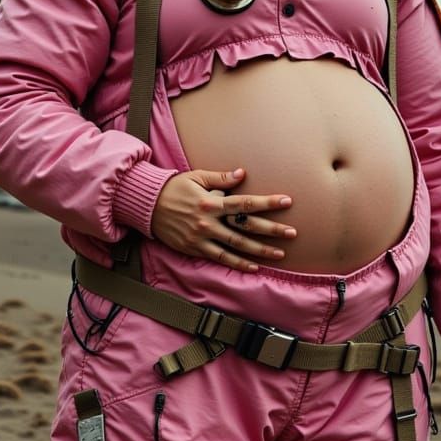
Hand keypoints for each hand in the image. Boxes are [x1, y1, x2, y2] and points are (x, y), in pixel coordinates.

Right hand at [151, 167, 296, 271]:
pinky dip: (238, 263)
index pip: (245, 203)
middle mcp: (209, 221)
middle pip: (246, 227)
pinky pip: (220, 258)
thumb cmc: (174, 188)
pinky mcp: (195, 249)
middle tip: (292, 233)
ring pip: (236, 246)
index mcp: (212, 201)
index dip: (267, 202)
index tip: (286, 202)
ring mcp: (202, 237)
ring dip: (260, 250)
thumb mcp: (196, 177)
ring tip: (280, 253)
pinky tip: (253, 266)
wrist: (147, 206)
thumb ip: (221, 178)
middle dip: (271, 230)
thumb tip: (242, 173)